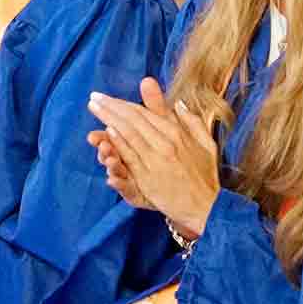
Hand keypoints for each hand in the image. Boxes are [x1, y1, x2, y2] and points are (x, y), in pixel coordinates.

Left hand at [86, 77, 220, 236]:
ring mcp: (157, 160)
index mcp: (177, 133)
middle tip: (94, 97)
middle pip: (133, 119)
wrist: (209, 206)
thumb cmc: (205, 176)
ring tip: (94, 107)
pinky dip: (119, 142)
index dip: (123, 103)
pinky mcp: (150, 178)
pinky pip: (132, 156)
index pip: (144, 113)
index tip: (106, 97)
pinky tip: (107, 131)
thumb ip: (191, 121)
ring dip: (109, 118)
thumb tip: (179, 102)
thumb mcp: (205, 143)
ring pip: (130, 134)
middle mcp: (166, 143)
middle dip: (111, 106)